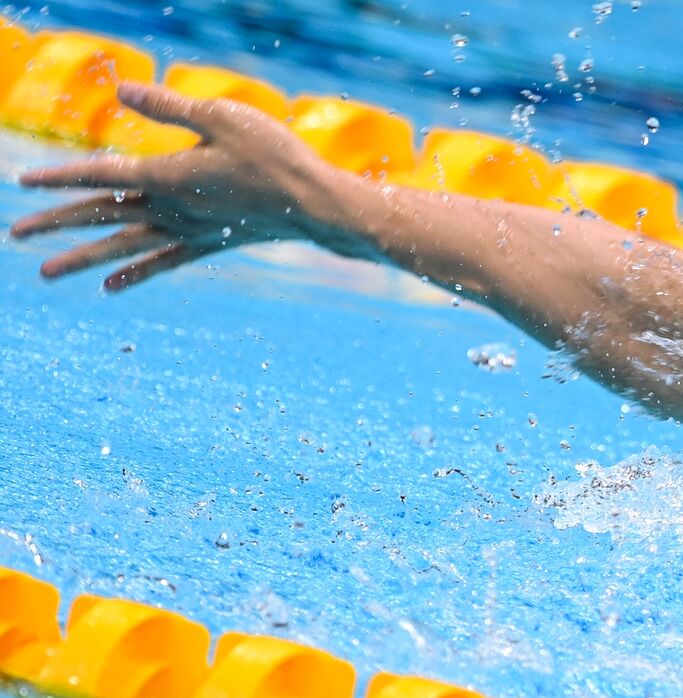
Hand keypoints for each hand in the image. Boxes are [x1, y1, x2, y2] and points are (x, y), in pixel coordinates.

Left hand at [11, 81, 340, 290]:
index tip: (23, 182)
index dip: (60, 176)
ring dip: (82, 258)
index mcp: (167, 175)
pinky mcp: (211, 242)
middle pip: (101, 215)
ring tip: (46, 272)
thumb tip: (122, 88)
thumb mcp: (221, 117)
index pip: (101, 174)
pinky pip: (164, 262)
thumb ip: (168, 106)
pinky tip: (111, 288)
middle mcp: (170, 208)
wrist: (316, 204)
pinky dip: (136, 273)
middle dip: (55, 223)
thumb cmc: (274, 155)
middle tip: (15, 234)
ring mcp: (189, 230)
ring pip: (124, 245)